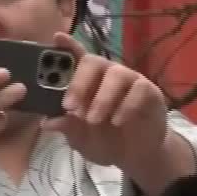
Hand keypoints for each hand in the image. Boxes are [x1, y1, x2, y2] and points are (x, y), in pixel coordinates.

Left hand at [41, 33, 169, 172]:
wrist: (134, 157)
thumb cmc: (103, 140)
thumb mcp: (80, 139)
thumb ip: (67, 128)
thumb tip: (47, 122)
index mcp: (86, 81)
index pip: (75, 57)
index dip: (66, 46)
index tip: (57, 38)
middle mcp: (106, 75)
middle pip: (93, 62)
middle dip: (79, 83)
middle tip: (69, 106)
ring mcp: (129, 81)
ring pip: (117, 74)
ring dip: (102, 98)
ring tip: (92, 120)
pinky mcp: (150, 93)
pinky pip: (140, 89)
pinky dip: (126, 105)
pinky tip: (117, 121)